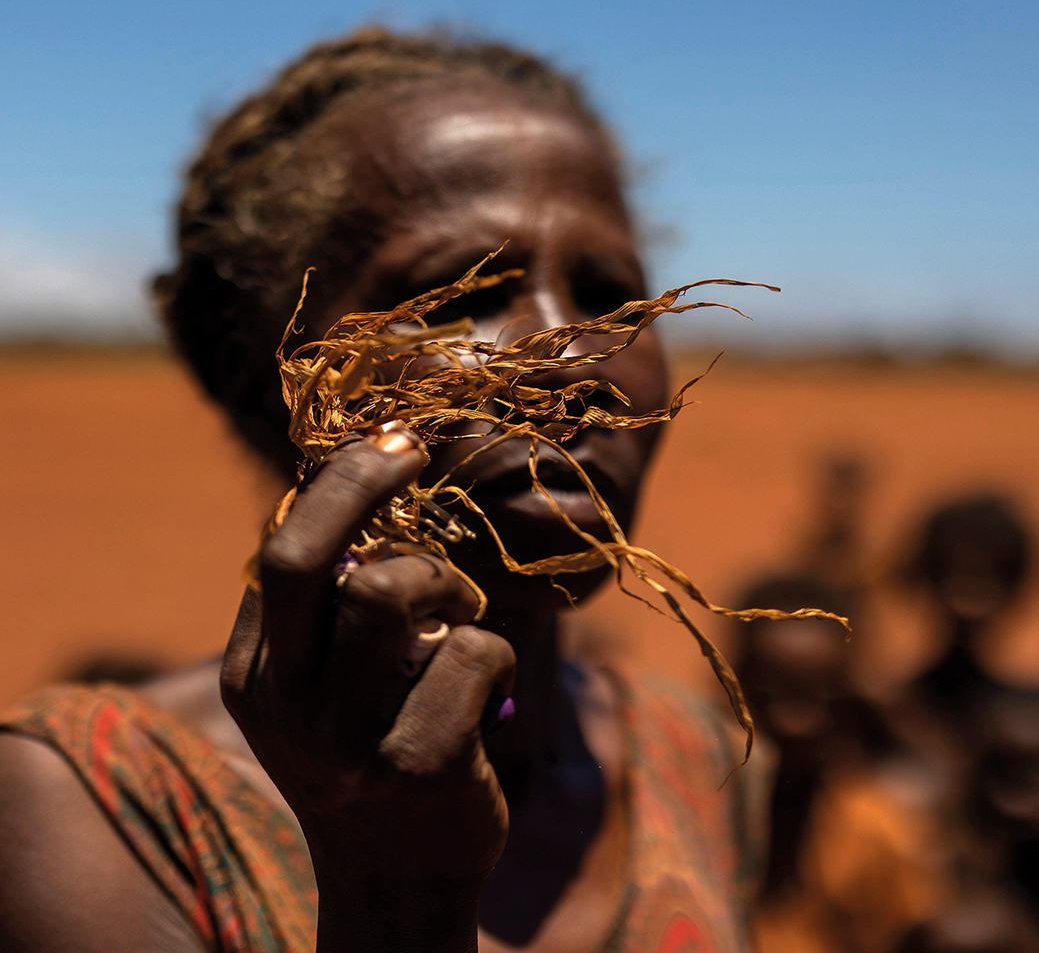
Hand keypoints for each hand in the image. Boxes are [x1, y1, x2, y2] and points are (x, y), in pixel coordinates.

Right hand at [220, 429, 515, 950]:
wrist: (397, 878)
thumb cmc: (368, 751)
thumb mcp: (322, 686)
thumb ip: (326, 609)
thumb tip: (362, 486)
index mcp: (257, 673)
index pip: (282, 549)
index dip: (338, 484)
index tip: (391, 446)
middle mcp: (287, 704)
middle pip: (310, 555)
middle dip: (364, 482)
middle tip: (410, 452)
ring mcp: (350, 739)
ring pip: (393, 590)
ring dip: (446, 583)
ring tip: (459, 613)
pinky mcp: (422, 763)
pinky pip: (473, 650)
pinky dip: (495, 648)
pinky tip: (490, 685)